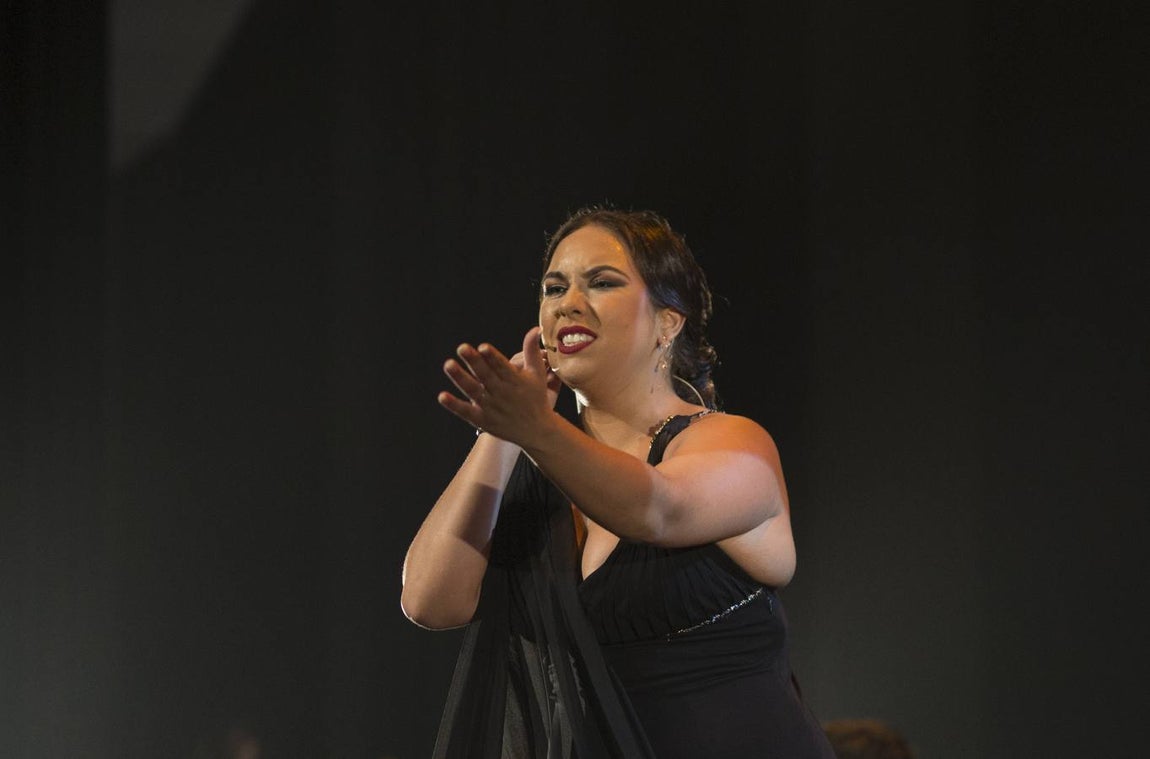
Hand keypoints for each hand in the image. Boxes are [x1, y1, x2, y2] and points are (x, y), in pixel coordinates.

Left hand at [438, 327, 561, 441]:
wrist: (536, 431)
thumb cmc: (535, 397)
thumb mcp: (536, 373)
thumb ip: (532, 350)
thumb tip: (535, 328)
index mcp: (515, 380)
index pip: (503, 366)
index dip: (493, 357)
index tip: (483, 347)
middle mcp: (502, 393)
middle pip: (486, 376)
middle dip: (474, 362)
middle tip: (462, 348)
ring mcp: (491, 407)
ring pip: (473, 391)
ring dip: (460, 378)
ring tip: (448, 364)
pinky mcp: (483, 420)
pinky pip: (466, 411)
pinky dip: (454, 405)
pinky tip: (442, 396)